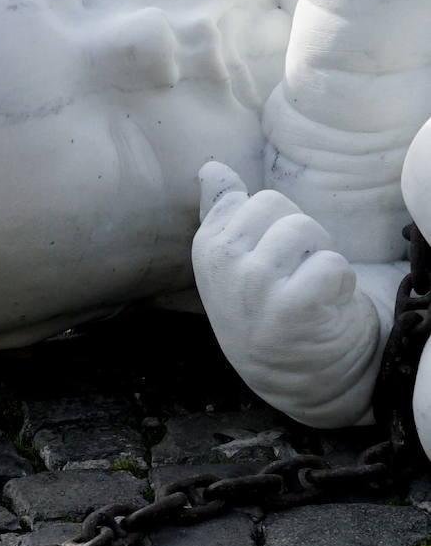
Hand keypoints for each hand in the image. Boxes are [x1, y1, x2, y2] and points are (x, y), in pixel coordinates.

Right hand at [192, 161, 382, 426]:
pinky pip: (331, 265)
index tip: (264, 262)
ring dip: (320, 260)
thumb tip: (210, 169)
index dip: (269, 226)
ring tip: (310, 291)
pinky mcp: (292, 306)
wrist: (305, 377)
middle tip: (294, 277)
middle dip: (298, 237)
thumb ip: (222, 212)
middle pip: (277, 206)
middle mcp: (223, 264)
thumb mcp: (236, 262)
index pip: (245, 198)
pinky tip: (325, 308)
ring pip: (304, 230)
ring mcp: (254, 286)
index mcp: (207, 248)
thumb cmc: (273, 310)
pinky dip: (339, 285)